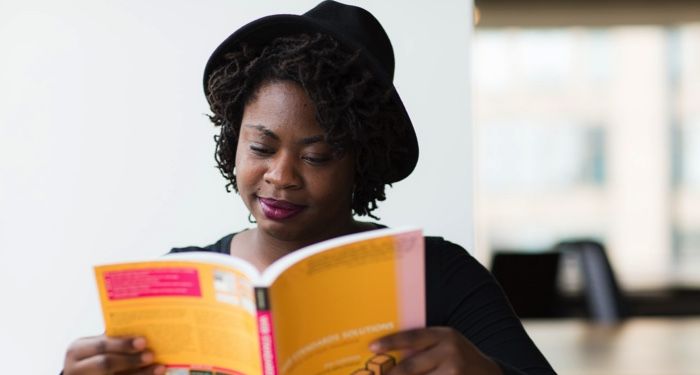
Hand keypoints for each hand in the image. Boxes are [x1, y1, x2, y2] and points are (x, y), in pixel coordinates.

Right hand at [63, 335, 164, 374]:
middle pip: (106, 364)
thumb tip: (144, 332)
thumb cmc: (94, 357)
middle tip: (151, 355)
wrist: (83, 374)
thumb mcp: (96, 348)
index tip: (144, 341)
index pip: (101, 345)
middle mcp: (76, 368)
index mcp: (78, 350)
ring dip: (140, 374)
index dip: (123, 344)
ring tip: (159, 368)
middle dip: (131, 360)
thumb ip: (113, 340)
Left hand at [370, 327, 502, 374]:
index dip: (390, 342)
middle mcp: (450, 352)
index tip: (372, 347)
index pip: (412, 337)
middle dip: (391, 374)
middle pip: (411, 367)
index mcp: (445, 335)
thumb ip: (424, 346)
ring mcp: (454, 372)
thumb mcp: (446, 343)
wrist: (489, 373)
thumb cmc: (459, 356)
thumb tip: (390, 354)